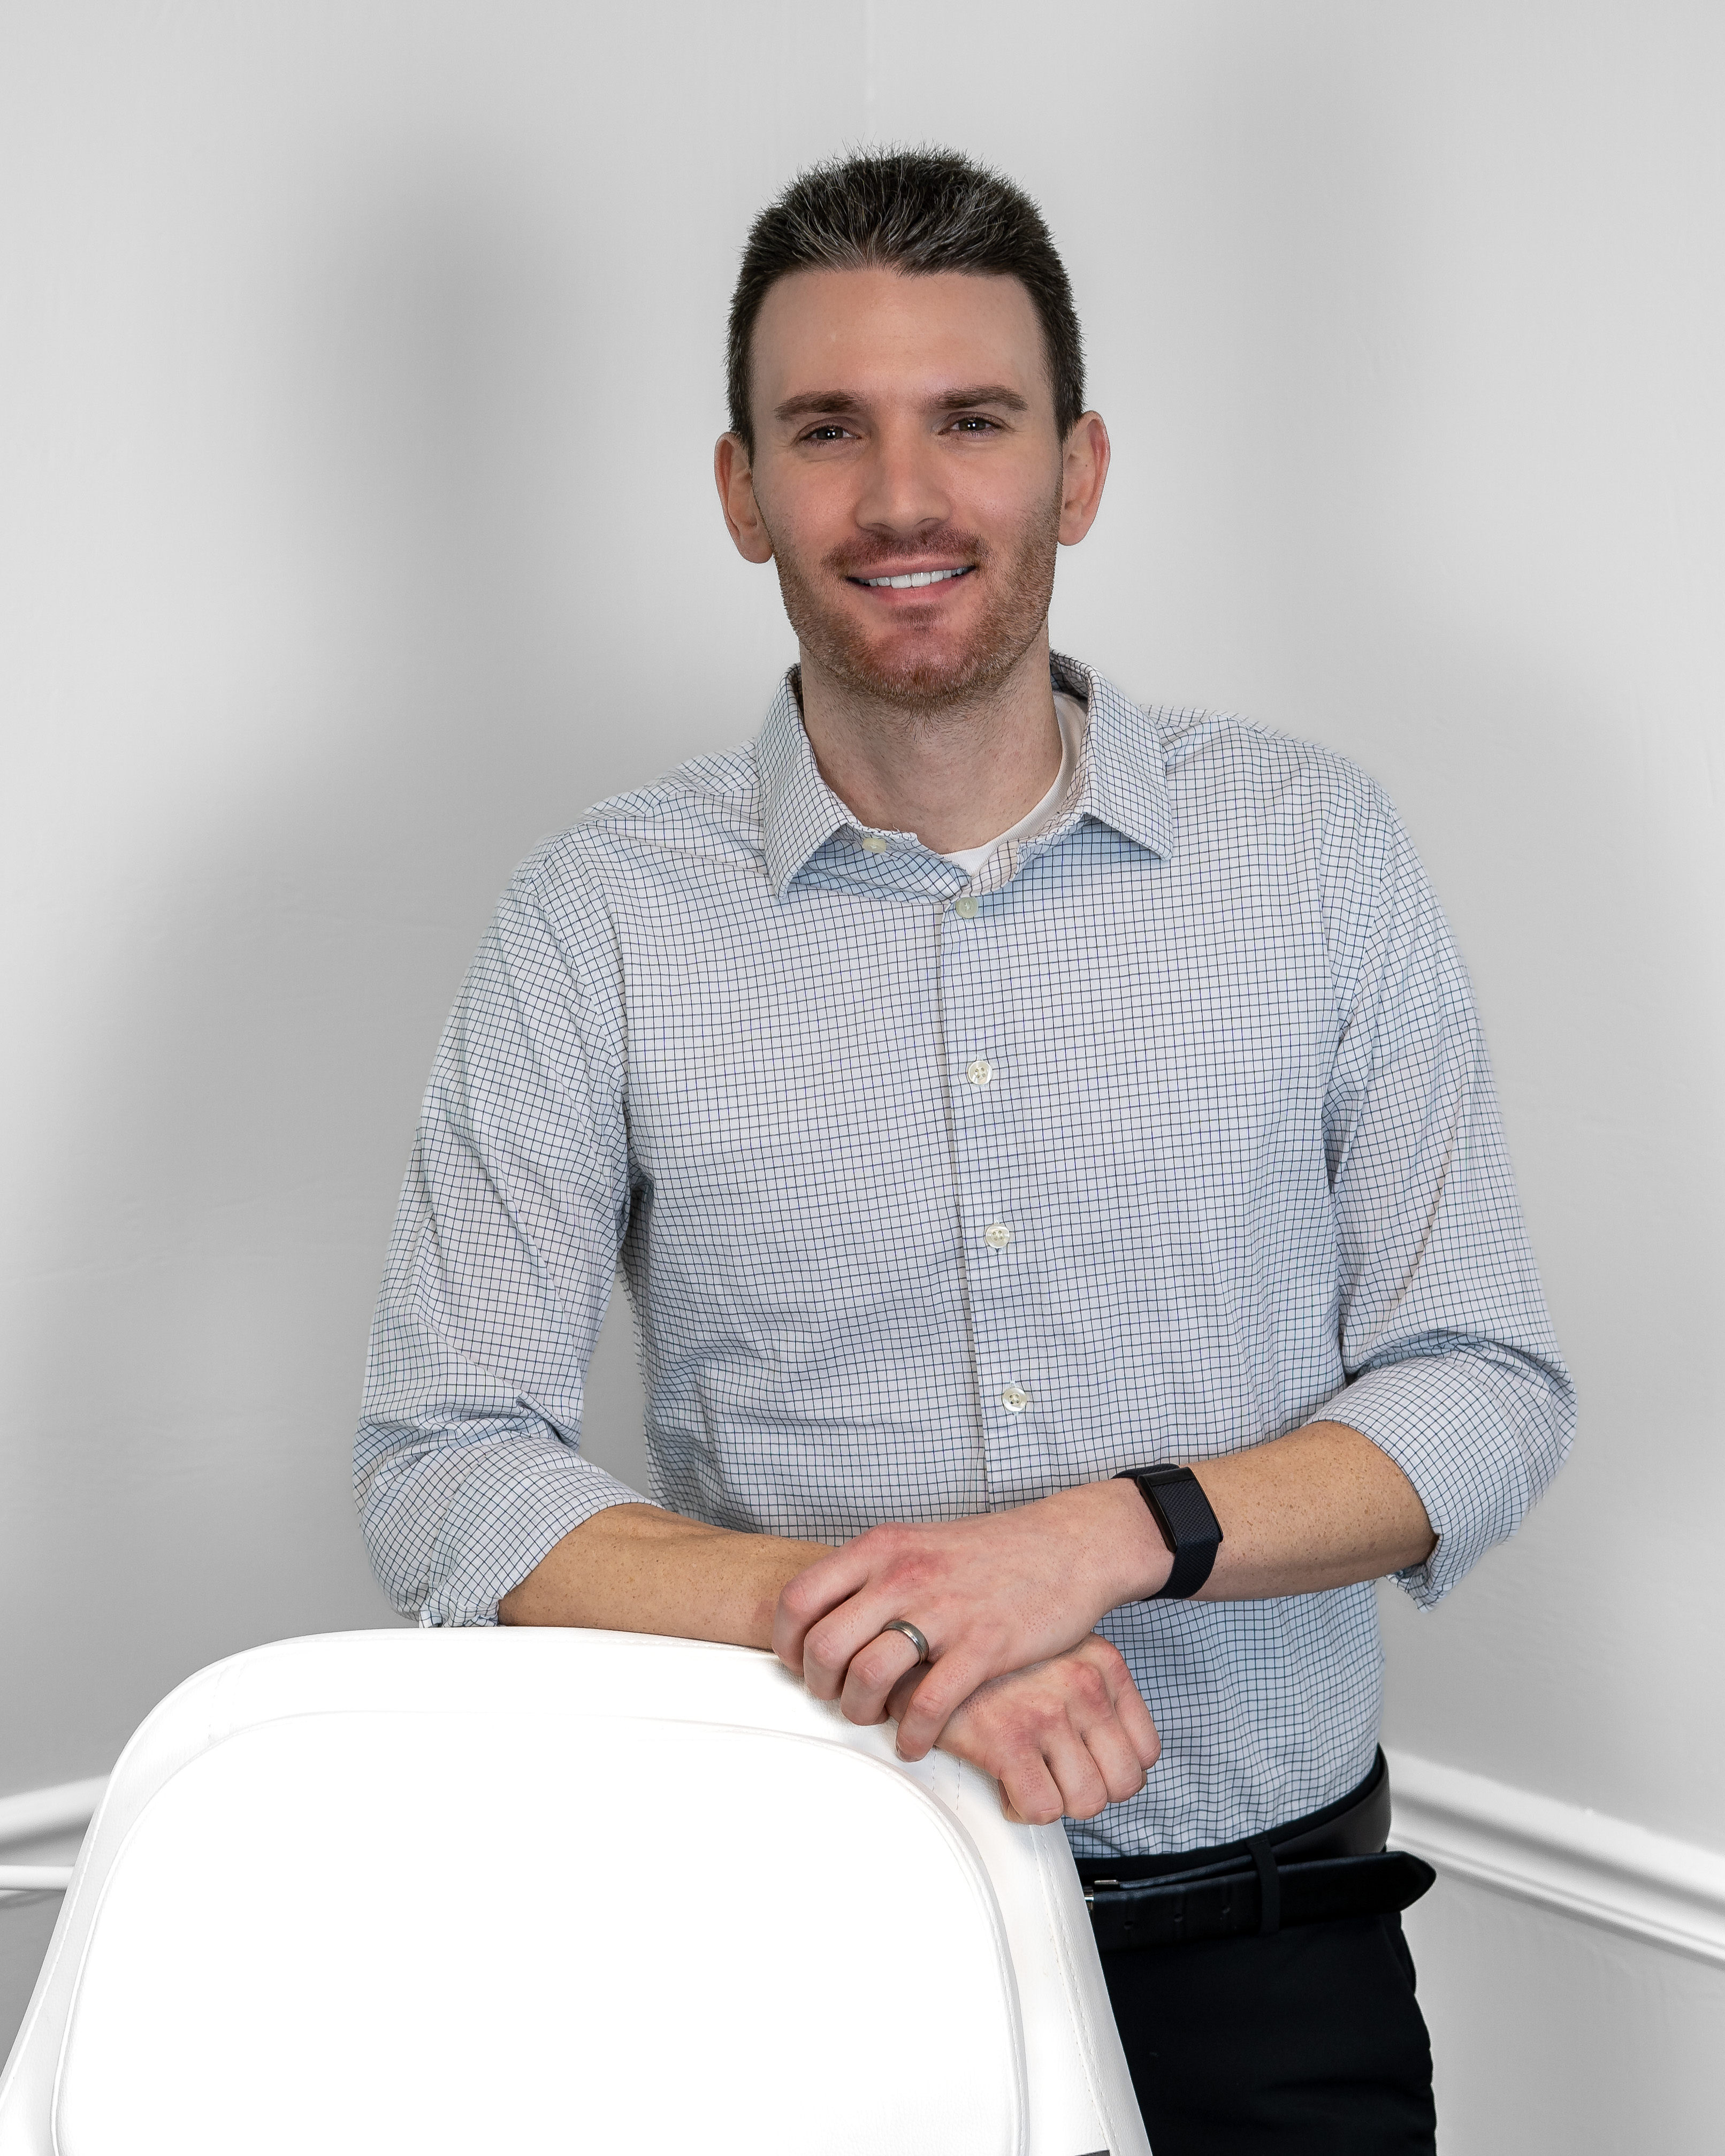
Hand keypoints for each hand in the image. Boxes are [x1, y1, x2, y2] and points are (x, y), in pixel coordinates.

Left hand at [772, 1479, 1168, 1758]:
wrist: (1067, 1546)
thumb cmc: (988, 1553)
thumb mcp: (917, 1544)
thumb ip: (871, 1575)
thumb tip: (824, 1617)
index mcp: (881, 1548)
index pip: (798, 1599)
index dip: (786, 1643)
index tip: (800, 1664)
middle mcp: (903, 1575)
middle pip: (824, 1647)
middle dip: (820, 1686)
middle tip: (837, 1697)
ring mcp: (944, 1611)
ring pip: (867, 1677)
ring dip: (860, 1713)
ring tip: (876, 1718)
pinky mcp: (984, 1646)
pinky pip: (927, 1705)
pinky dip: (911, 1735)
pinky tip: (915, 1741)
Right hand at [892, 1635, 1160, 1824]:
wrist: (925, 1639)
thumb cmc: (991, 1652)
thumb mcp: (1059, 1650)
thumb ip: (1089, 1688)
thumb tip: (1112, 1753)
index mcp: (1103, 1663)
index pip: (1146, 1751)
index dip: (1113, 1771)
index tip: (1083, 1768)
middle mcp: (1084, 1684)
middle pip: (1123, 1784)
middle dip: (1088, 1792)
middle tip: (1054, 1778)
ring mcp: (1048, 1711)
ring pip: (1087, 1802)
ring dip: (1056, 1802)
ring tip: (1028, 1779)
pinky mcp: (1008, 1738)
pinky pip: (1043, 1809)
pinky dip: (1022, 1808)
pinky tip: (1004, 1784)